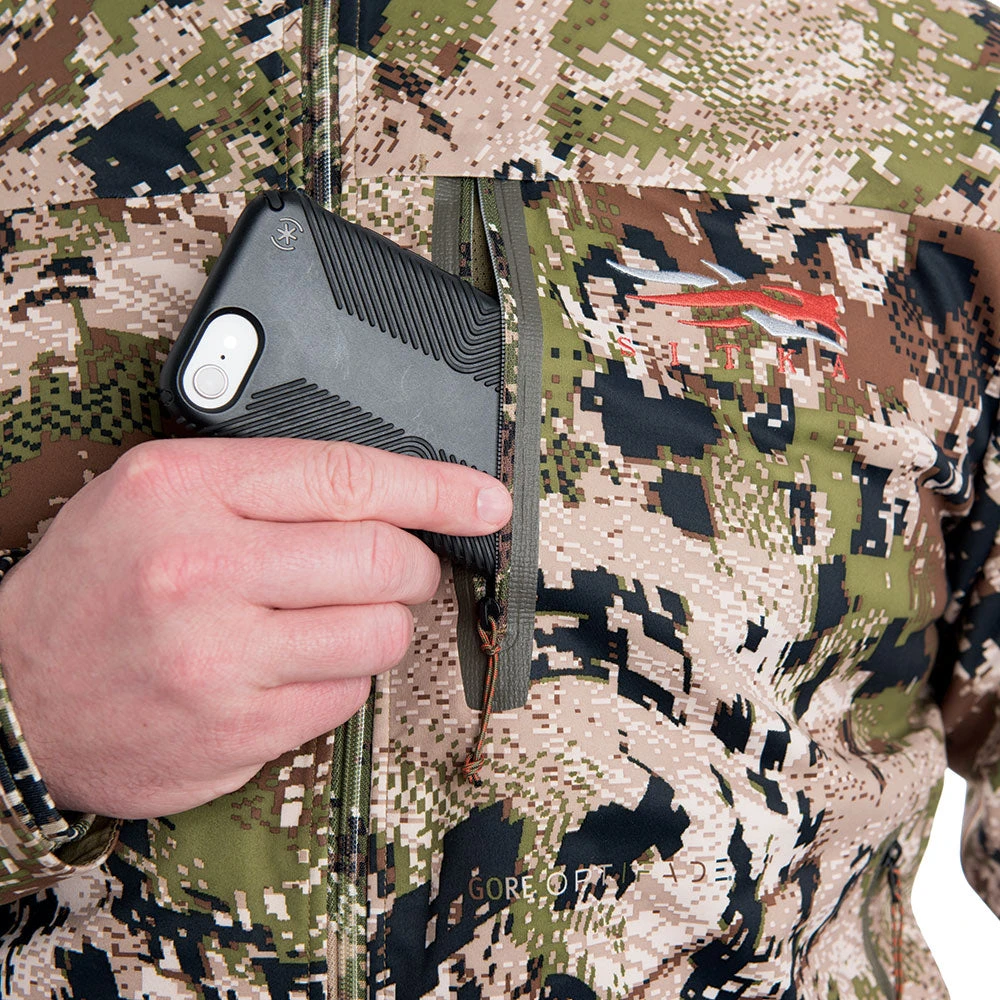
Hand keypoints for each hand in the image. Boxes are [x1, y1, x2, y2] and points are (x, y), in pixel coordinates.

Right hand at [0, 438, 510, 818]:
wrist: (11, 697)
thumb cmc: (95, 586)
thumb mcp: (158, 496)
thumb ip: (267, 486)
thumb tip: (387, 497)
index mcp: (186, 490)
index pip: (349, 477)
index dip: (437, 488)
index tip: (486, 499)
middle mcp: (203, 571)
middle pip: (385, 560)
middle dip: (416, 565)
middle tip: (402, 569)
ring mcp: (221, 660)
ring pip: (380, 635)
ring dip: (379, 626)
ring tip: (329, 620)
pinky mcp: (235, 732)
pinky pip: (347, 699)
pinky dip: (341, 679)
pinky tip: (292, 668)